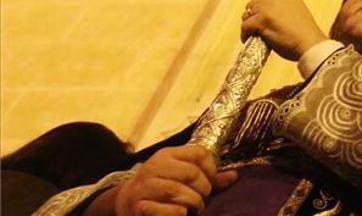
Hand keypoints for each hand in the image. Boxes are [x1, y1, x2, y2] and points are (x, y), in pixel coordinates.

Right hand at [112, 145, 235, 215]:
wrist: (125, 201)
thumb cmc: (161, 187)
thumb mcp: (181, 176)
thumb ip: (208, 177)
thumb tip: (234, 176)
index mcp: (167, 154)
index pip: (199, 153)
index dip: (212, 169)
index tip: (210, 181)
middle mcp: (154, 167)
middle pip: (191, 173)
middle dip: (203, 190)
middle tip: (202, 200)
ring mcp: (144, 187)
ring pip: (178, 192)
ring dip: (193, 203)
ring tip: (194, 208)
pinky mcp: (139, 207)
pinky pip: (169, 211)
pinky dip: (179, 214)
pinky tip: (180, 215)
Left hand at [240, 0, 327, 60]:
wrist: (309, 43)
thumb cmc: (302, 30)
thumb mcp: (293, 7)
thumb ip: (277, 3)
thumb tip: (256, 9)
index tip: (257, 10)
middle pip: (252, 3)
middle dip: (253, 16)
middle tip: (260, 27)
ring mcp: (268, 5)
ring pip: (246, 15)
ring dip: (250, 25)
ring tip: (259, 34)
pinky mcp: (262, 18)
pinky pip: (245, 27)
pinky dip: (246, 35)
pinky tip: (253, 40)